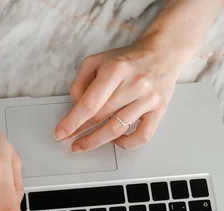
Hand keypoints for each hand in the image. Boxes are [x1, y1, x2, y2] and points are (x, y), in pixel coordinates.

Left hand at [54, 39, 183, 151]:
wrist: (164, 53)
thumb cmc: (127, 60)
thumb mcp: (97, 61)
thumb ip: (80, 81)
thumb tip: (74, 105)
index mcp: (116, 69)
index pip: (90, 103)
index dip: (72, 122)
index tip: (60, 133)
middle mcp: (135, 84)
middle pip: (101, 117)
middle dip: (80, 132)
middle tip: (68, 139)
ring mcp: (149, 99)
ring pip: (117, 129)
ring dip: (96, 141)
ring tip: (82, 145)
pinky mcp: (160, 110)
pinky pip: (142, 136)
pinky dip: (126, 143)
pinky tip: (114, 140)